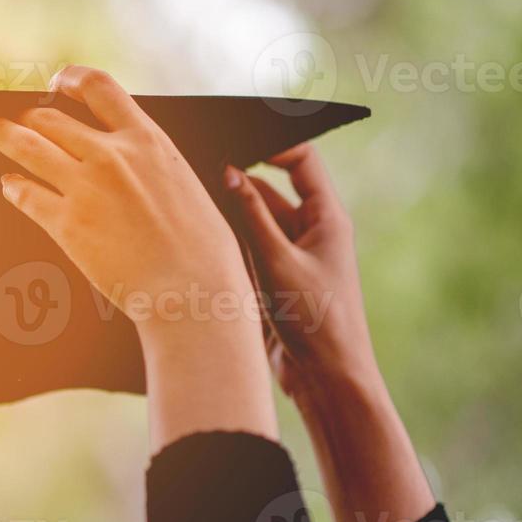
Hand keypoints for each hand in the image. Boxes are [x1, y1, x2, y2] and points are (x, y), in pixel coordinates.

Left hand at [0, 65, 275, 448]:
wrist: (191, 291)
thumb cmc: (202, 249)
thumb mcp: (185, 183)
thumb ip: (152, 162)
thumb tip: (137, 158)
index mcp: (147, 140)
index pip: (99, 86)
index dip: (70, 78)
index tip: (56, 82)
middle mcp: (111, 156)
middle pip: (51, 118)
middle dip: (27, 115)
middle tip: (13, 117)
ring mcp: (84, 188)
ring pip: (27, 147)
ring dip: (1, 135)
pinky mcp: (65, 224)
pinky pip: (26, 195)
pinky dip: (13, 188)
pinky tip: (10, 186)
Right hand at [222, 144, 379, 400]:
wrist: (325, 378)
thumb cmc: (316, 320)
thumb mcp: (277, 262)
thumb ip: (251, 216)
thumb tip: (229, 172)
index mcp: (327, 219)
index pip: (302, 161)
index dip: (271, 146)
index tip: (233, 142)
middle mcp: (311, 232)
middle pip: (270, 191)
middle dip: (237, 183)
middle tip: (200, 175)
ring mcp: (291, 257)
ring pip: (253, 223)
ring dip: (228, 218)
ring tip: (194, 210)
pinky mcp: (274, 281)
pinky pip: (246, 252)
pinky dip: (226, 247)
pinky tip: (199, 244)